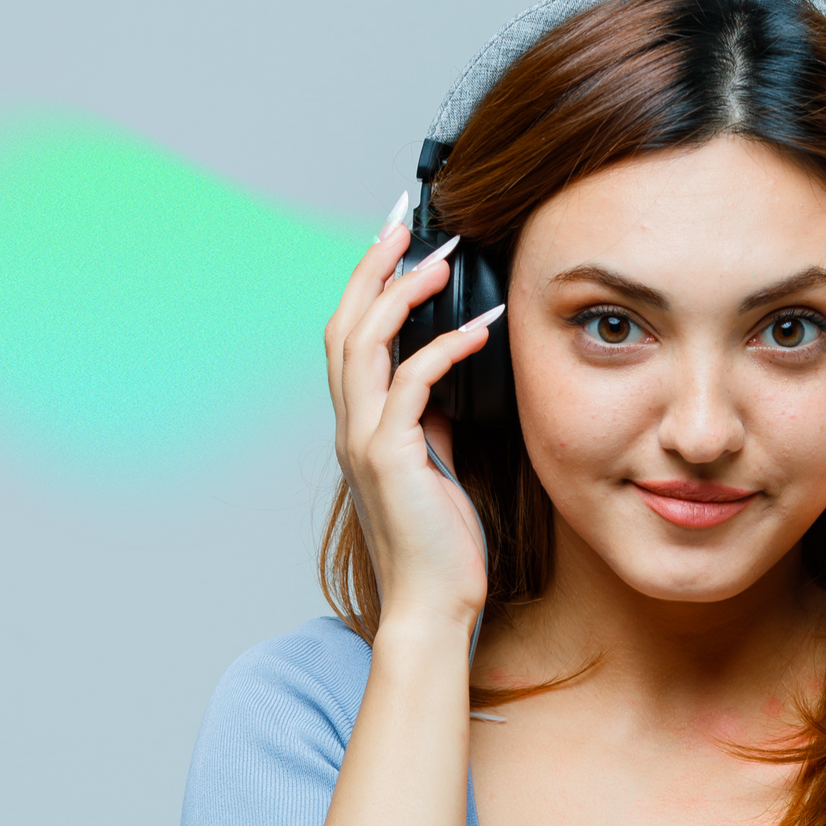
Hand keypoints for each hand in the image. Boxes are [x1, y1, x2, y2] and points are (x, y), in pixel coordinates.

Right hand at [323, 219, 499, 629]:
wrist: (434, 604)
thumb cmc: (441, 544)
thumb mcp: (438, 465)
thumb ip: (432, 419)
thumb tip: (449, 375)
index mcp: (360, 425)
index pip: (352, 338)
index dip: (368, 285)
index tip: (395, 241)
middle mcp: (352, 427)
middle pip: (346, 325)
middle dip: (372, 268)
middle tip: (404, 221)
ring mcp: (366, 442)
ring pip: (366, 345)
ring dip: (402, 295)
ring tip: (442, 260)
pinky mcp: (393, 459)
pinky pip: (414, 386)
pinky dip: (445, 349)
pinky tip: (480, 329)